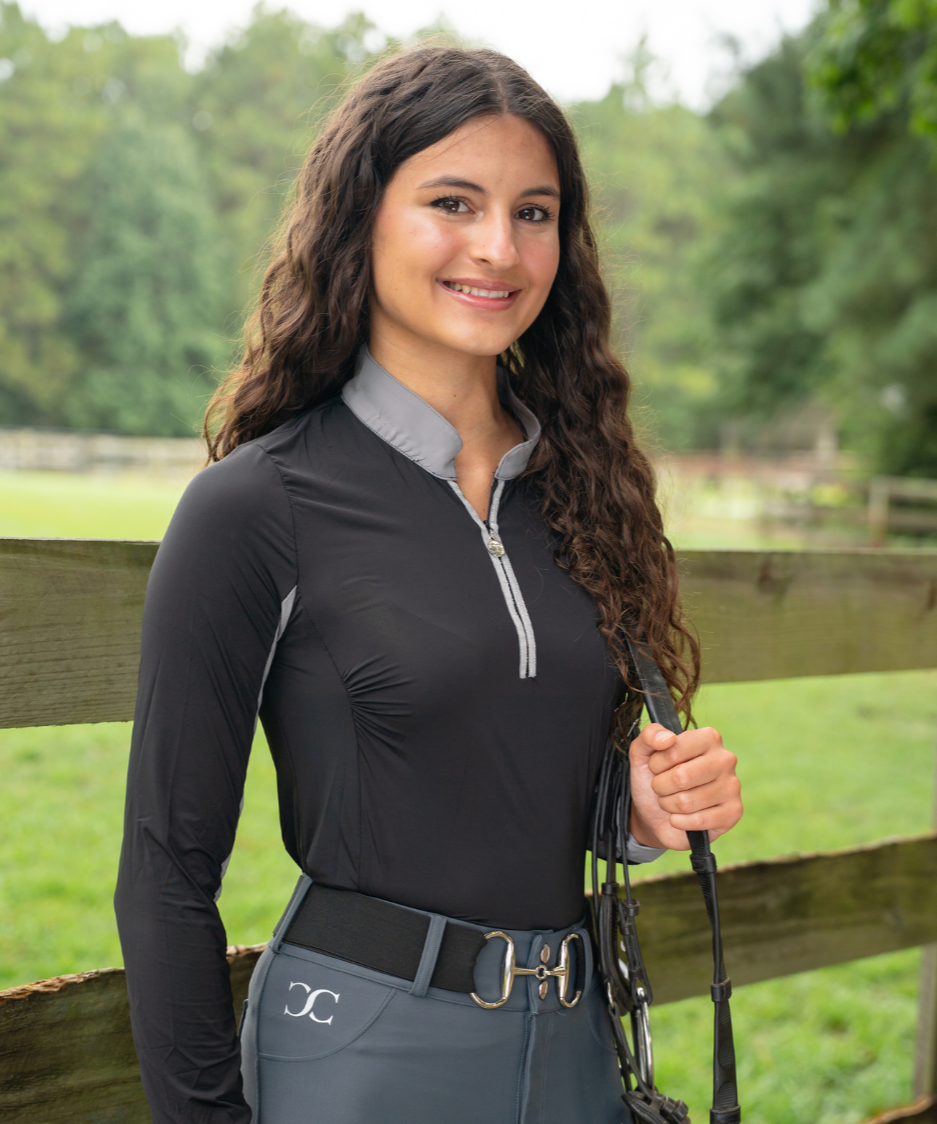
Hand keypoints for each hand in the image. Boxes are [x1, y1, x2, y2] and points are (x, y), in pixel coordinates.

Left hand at [628, 724, 741, 850]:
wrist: (656, 815)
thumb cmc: (654, 779)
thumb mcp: (643, 753)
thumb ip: (649, 735)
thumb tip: (667, 738)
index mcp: (708, 738)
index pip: (673, 750)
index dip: (656, 764)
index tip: (656, 767)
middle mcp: (725, 759)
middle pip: (681, 777)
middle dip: (661, 786)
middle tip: (661, 787)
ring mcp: (732, 786)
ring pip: (687, 802)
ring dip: (668, 805)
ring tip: (671, 801)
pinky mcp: (733, 812)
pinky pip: (698, 821)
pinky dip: (679, 821)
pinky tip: (681, 817)